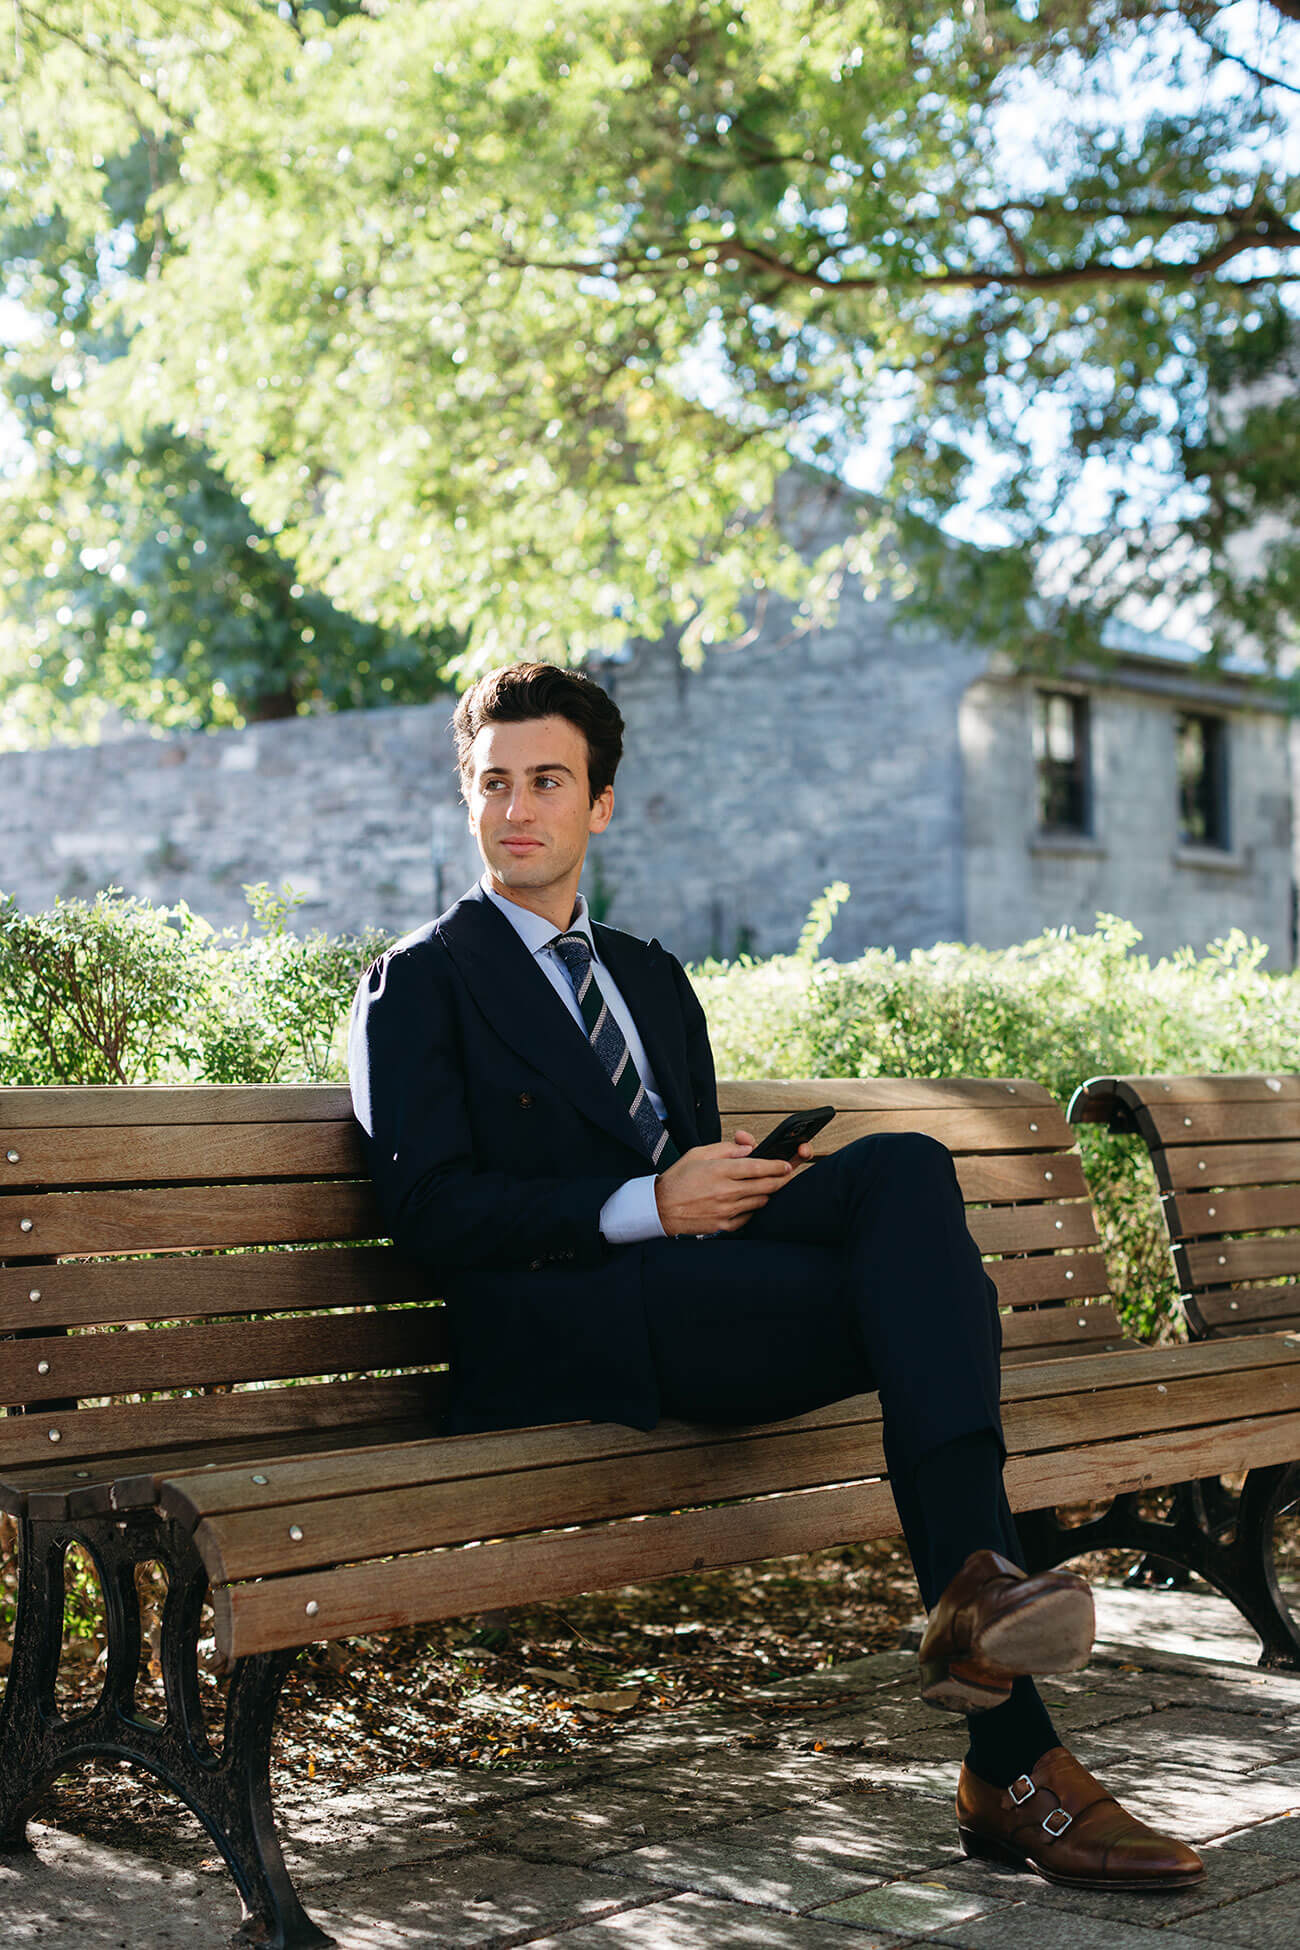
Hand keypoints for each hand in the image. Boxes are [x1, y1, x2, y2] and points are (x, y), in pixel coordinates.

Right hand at [654, 1128, 809, 1236]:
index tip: (786, 1165)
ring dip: (767, 1193)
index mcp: (720, 1170)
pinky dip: (753, 1208)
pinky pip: (749, 1217)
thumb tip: (748, 1148)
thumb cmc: (678, 1179)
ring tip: (766, 1186)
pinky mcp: (724, 1225)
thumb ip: (726, 1149)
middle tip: (786, 1175)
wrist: (661, 1208)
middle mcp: (726, 1191)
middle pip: (765, 1186)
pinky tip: (749, 1202)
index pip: (757, 1167)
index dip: (776, 1166)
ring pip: (760, 1202)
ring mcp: (726, 1210)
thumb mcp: (698, 1153)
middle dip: (781, 1180)